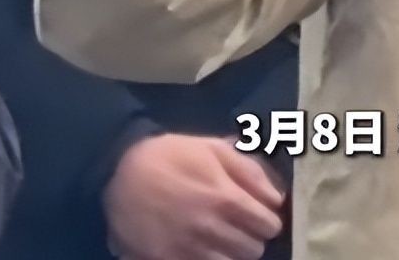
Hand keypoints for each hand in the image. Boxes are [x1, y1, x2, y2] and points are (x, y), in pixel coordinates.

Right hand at [103, 134, 285, 259]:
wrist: (123, 173)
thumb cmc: (172, 155)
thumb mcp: (213, 149)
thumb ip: (249, 171)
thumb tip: (276, 197)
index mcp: (226, 198)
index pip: (268, 224)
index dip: (268, 219)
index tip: (260, 214)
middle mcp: (212, 229)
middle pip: (254, 250)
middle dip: (252, 237)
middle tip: (240, 225)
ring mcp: (190, 250)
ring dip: (232, 252)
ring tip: (222, 236)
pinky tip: (203, 247)